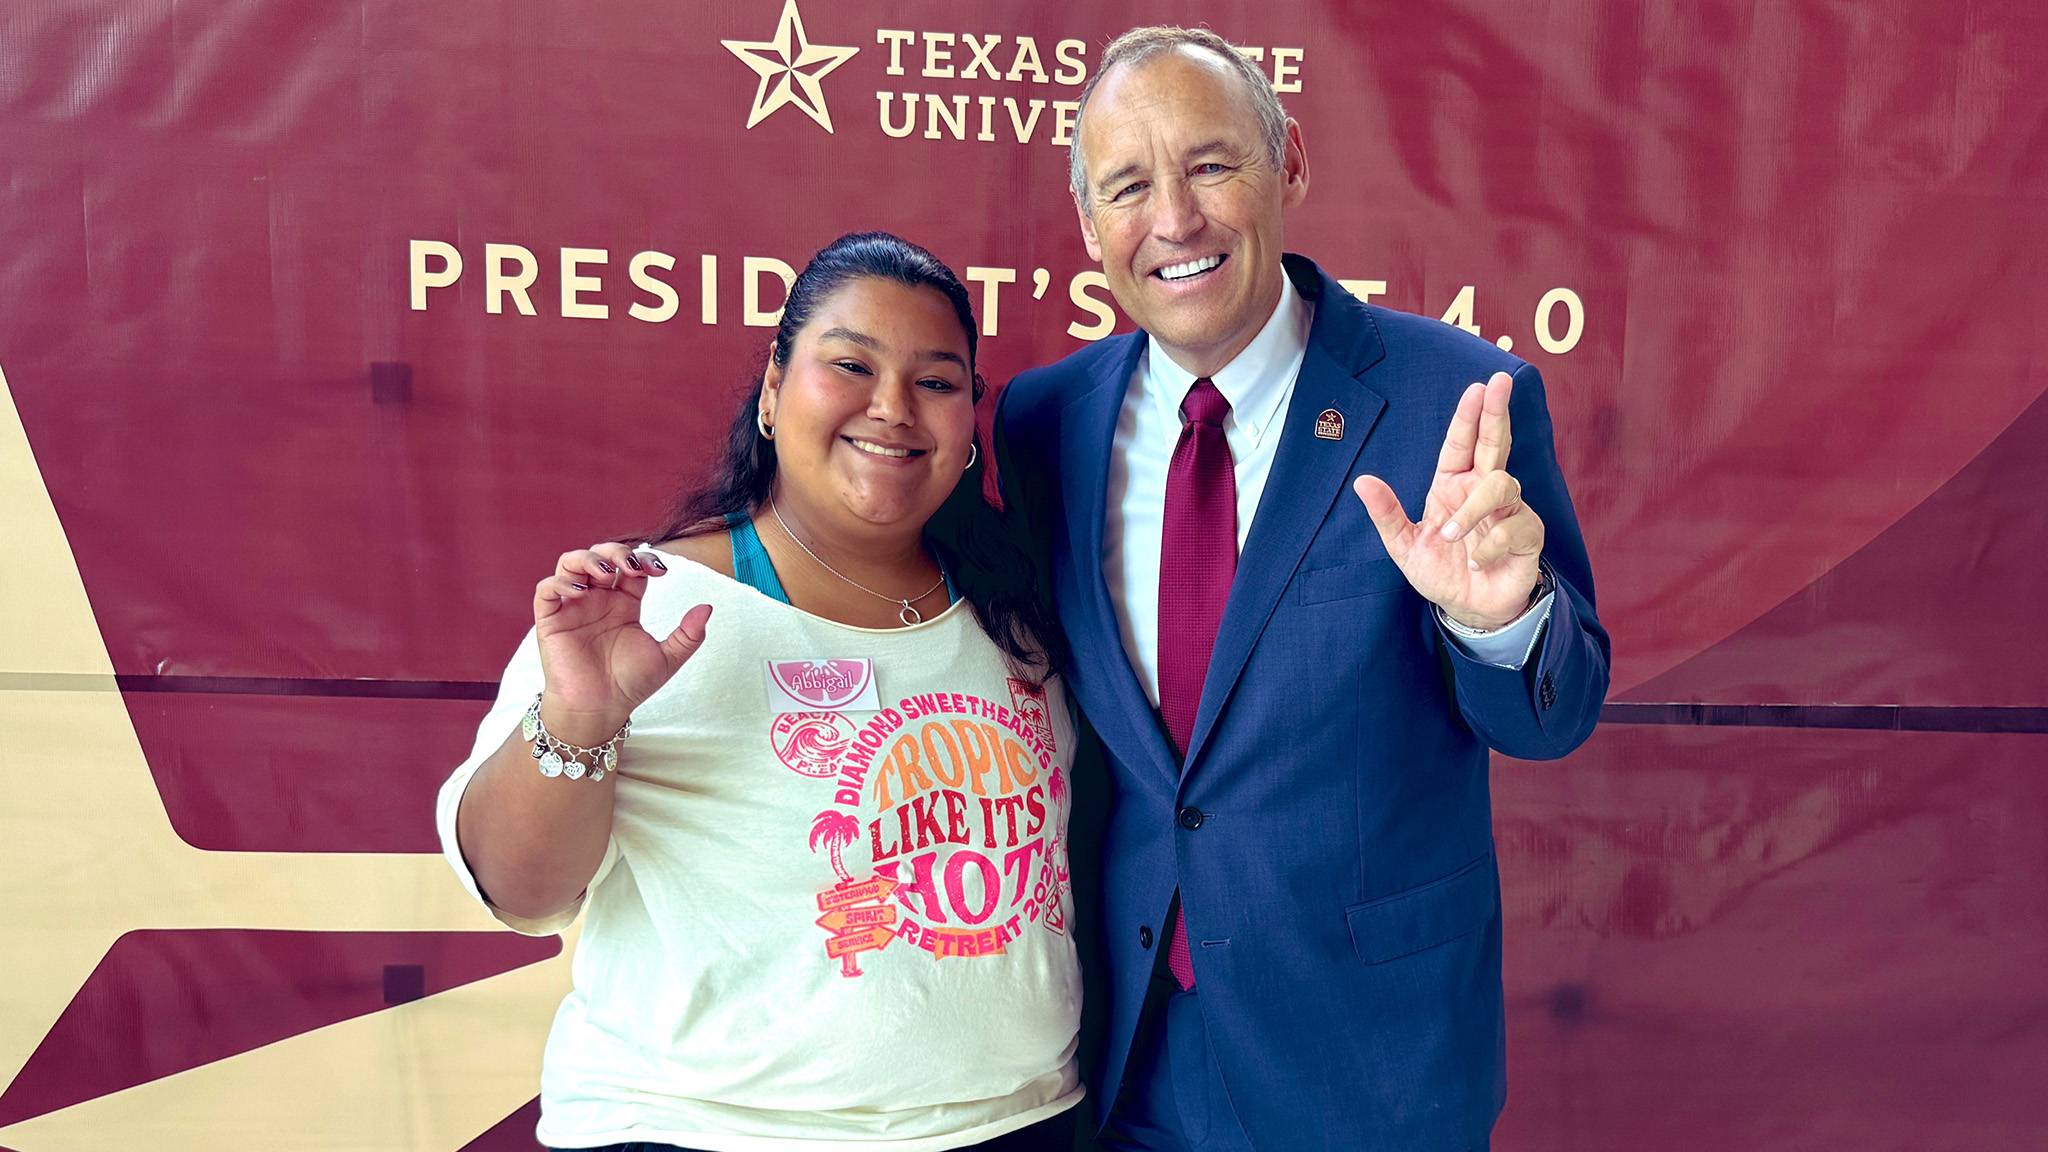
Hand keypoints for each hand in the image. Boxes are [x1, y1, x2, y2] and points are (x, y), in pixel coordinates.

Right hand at [532, 541, 710, 742]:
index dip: (644, 560)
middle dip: (616, 551)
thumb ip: (688, 634)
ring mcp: (573, 608)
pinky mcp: (550, 620)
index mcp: (623, 604)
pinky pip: (547, 589)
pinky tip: (579, 592)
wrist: (600, 709)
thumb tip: (707, 607)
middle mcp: (598, 600)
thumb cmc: (629, 685)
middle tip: (631, 567)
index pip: (631, 567)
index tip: (661, 571)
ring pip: (571, 563)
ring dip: (588, 559)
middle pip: (600, 556)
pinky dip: (560, 582)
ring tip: (606, 575)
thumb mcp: (667, 658)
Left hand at [1352, 371, 1544, 628]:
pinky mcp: (1528, 533)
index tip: (1478, 387)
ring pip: (1502, 484)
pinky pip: (1514, 525)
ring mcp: (1509, 509)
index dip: (1470, 415)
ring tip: (1453, 537)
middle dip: (1497, 412)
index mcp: (1453, 485)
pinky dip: (1490, 546)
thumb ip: (1387, 514)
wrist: (1469, 610)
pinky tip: (1478, 562)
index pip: (1462, 443)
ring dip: (1474, 511)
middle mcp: (1483, 490)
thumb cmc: (1441, 572)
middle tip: (1500, 382)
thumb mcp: (1405, 546)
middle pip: (1495, 441)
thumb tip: (1363, 481)